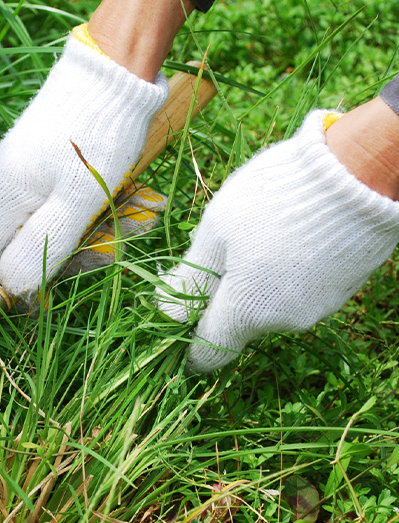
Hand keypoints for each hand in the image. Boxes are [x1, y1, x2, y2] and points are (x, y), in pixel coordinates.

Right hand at [0, 30, 167, 299]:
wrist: (116, 69)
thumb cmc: (98, 138)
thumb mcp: (77, 200)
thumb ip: (43, 245)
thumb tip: (13, 286)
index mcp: (6, 193)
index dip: (12, 277)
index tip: (50, 286)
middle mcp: (9, 180)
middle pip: (22, 239)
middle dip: (66, 251)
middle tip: (109, 246)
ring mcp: (29, 165)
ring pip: (50, 218)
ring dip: (91, 228)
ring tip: (133, 214)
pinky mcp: (50, 155)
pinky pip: (64, 196)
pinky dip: (93, 205)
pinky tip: (126, 198)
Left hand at [158, 110, 398, 371]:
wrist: (357, 173)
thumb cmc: (273, 198)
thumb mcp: (216, 232)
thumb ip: (192, 278)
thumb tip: (166, 315)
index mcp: (248, 311)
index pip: (210, 349)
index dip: (189, 342)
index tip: (177, 323)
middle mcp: (285, 320)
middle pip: (239, 320)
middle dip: (223, 294)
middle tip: (220, 246)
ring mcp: (319, 306)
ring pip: (269, 302)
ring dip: (255, 278)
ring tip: (259, 230)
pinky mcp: (343, 288)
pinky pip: (299, 288)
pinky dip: (285, 269)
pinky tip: (288, 232)